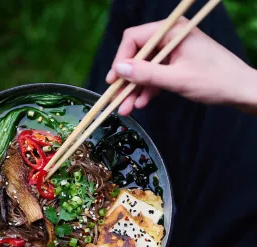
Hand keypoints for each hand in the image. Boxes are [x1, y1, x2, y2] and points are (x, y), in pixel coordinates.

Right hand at [106, 18, 256, 115]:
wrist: (239, 91)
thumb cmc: (214, 81)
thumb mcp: (176, 79)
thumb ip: (146, 74)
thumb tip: (118, 69)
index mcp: (171, 31)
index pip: (134, 39)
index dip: (121, 60)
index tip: (114, 81)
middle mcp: (169, 38)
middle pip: (137, 56)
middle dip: (127, 80)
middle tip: (116, 99)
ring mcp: (172, 52)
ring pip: (144, 69)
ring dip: (135, 89)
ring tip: (127, 109)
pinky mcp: (175, 65)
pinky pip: (155, 76)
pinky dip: (148, 90)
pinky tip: (141, 103)